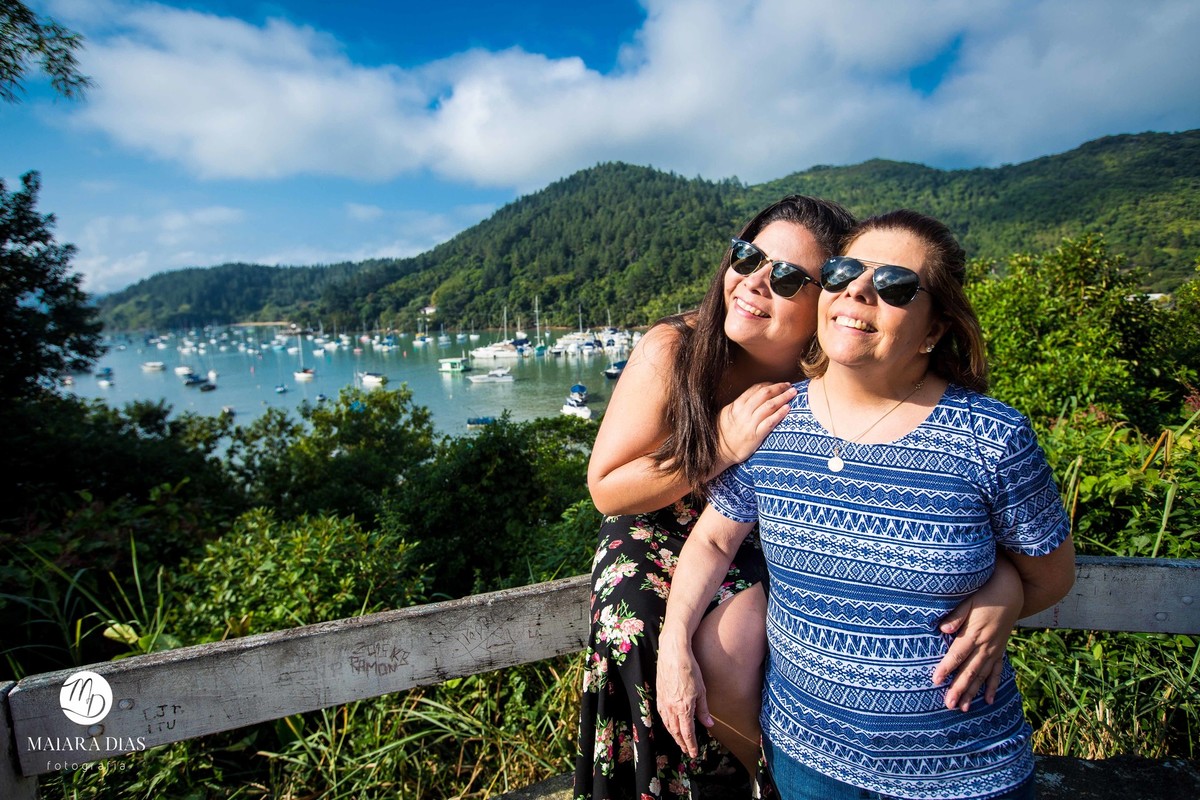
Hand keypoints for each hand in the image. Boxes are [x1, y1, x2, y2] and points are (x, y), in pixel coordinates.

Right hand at [655, 634, 712, 758]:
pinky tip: (670, 724)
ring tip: (679, 741)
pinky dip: (667, 723)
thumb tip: (708, 725)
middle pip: (676, 731)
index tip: (693, 753)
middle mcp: (671, 708)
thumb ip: (703, 710)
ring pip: (667, 724)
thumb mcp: (701, 690)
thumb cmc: (689, 669)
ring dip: (674, 735)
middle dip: (682, 743)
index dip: (690, 745)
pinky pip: (662, 715)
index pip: (687, 733)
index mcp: (683, 708)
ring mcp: (663, 701)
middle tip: (687, 751)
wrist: (673, 653)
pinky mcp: (659, 695)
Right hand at [715, 382, 796, 469]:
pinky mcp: (755, 436)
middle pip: (765, 394)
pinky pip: (770, 422)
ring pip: (770, 405)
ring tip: (793, 393)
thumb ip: (738, 405)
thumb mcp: (726, 414)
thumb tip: (750, 397)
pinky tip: (788, 408)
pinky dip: (780, 414)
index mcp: (736, 405)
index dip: (769, 384)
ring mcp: (750, 424)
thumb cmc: (722, 434)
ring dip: (783, 397)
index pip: (755, 389)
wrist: (719, 452)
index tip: (778, 384)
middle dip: (779, 387)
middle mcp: (743, 412)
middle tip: (789, 386)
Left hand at [934, 556, 1022, 710]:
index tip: (935, 680)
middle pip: (970, 670)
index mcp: (974, 633)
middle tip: (948, 704)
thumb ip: (956, 615)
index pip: (957, 655)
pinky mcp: (1000, 649)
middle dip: (958, 689)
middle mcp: (986, 645)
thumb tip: (942, 629)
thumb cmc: (985, 593)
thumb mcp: (969, 600)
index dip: (946, 668)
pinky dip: (992, 686)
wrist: (1011, 590)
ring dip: (972, 692)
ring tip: (963, 708)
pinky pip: (997, 671)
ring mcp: (995, 649)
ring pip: (982, 675)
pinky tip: (988, 700)